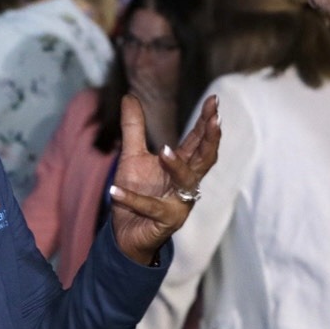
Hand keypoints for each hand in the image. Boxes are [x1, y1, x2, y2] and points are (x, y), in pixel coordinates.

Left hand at [108, 93, 221, 265]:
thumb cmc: (136, 192)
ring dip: (176, 167)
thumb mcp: (131, 156)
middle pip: (205, 159)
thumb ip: (134, 128)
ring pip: (186, 183)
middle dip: (210, 139)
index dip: (207, 122)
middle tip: (214, 119)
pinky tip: (114, 190)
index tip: (215, 101)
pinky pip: (150, 208)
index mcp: (182, 166)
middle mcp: (186, 184)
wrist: (125, 232)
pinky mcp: (165, 222)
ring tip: (164, 151)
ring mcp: (179, 204)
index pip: (199, 141)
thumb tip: (129, 96)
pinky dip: (132, 199)